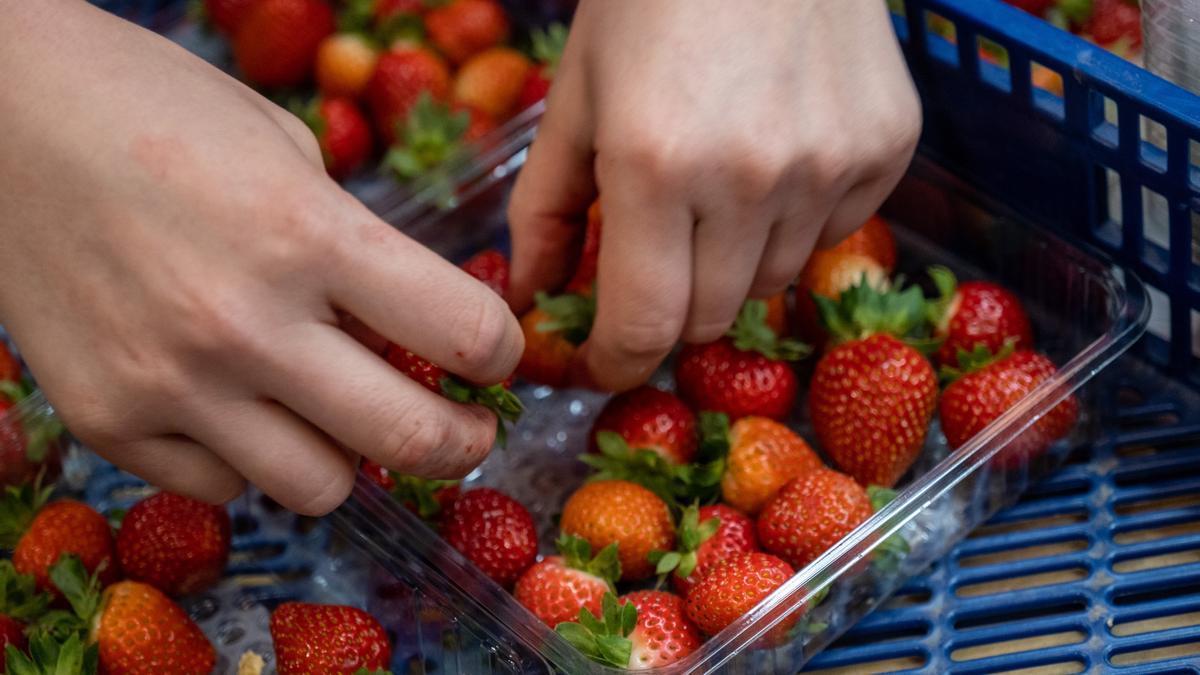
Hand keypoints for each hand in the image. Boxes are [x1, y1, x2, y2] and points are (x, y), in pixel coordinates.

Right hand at [0, 0, 521, 513]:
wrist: (1, 115)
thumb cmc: (156, 110)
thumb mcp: (286, 152)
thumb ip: (355, 247)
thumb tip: (412, 328)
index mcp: (308, 233)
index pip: (465, 333)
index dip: (502, 353)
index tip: (495, 357)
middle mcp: (246, 322)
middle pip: (409, 439)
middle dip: (461, 441)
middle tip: (464, 429)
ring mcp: (171, 383)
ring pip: (320, 488)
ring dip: (349, 458)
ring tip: (337, 417)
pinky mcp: (107, 420)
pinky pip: (222, 487)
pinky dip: (249, 460)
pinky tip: (239, 409)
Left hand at [507, 0, 920, 390]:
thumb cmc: (650, 0)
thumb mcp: (576, 95)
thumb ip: (545, 208)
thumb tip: (531, 297)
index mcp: (654, 165)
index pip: (643, 326)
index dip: (616, 363)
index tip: (606, 365)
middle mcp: (751, 179)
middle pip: (710, 319)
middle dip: (671, 307)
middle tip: (656, 255)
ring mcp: (830, 166)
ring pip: (771, 284)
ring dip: (732, 263)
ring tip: (718, 186)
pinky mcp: (887, 151)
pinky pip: (832, 236)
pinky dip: (794, 222)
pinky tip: (777, 155)